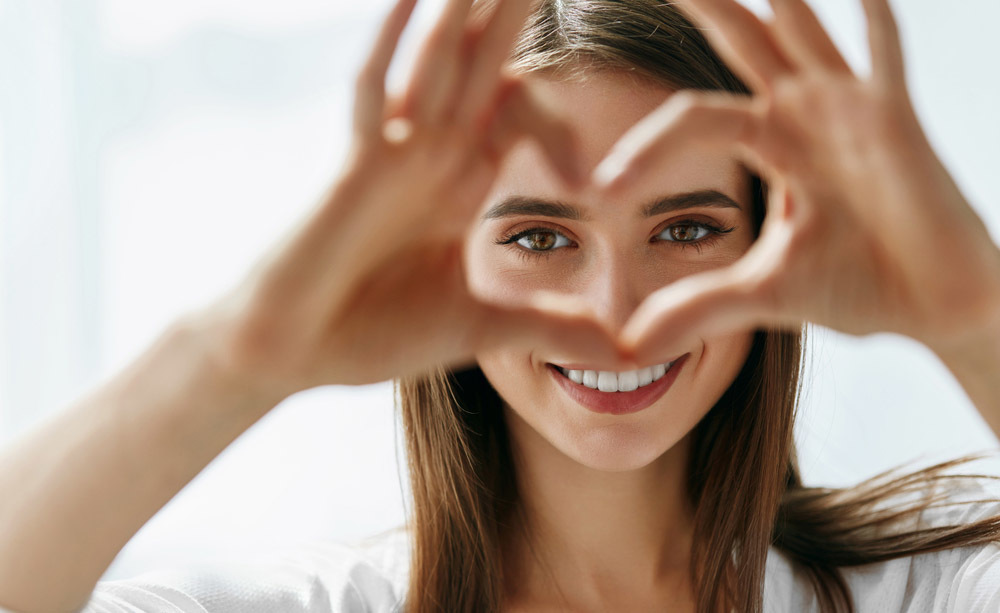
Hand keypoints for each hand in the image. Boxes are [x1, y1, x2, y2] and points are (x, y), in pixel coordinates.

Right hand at [198, 0, 627, 393]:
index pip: (517, 114)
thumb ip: (551, 328)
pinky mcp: (354, 168)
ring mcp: (392, 154)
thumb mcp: (482, 328)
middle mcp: (431, 154)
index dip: (557, 118)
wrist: (294, 354)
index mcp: (460, 182)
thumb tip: (626, 355)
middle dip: (513, 13)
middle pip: (482, 65)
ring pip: (437, 61)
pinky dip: (392, 46)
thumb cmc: (372, 334)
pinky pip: (372, 92)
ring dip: (465, 10)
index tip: (593, 147)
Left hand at [592, 0, 999, 365]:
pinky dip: (875, 24)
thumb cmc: (860, 286)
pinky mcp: (898, 123)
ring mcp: (852, 110)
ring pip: (801, 31)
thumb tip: (628, 347)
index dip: (644, 149)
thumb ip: (696, 308)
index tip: (600, 190)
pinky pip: (885, 60)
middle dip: (702, 4)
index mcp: (771, 142)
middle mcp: (805, 113)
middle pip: (740, 41)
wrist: (936, 308)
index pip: (690, 119)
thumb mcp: (762, 294)